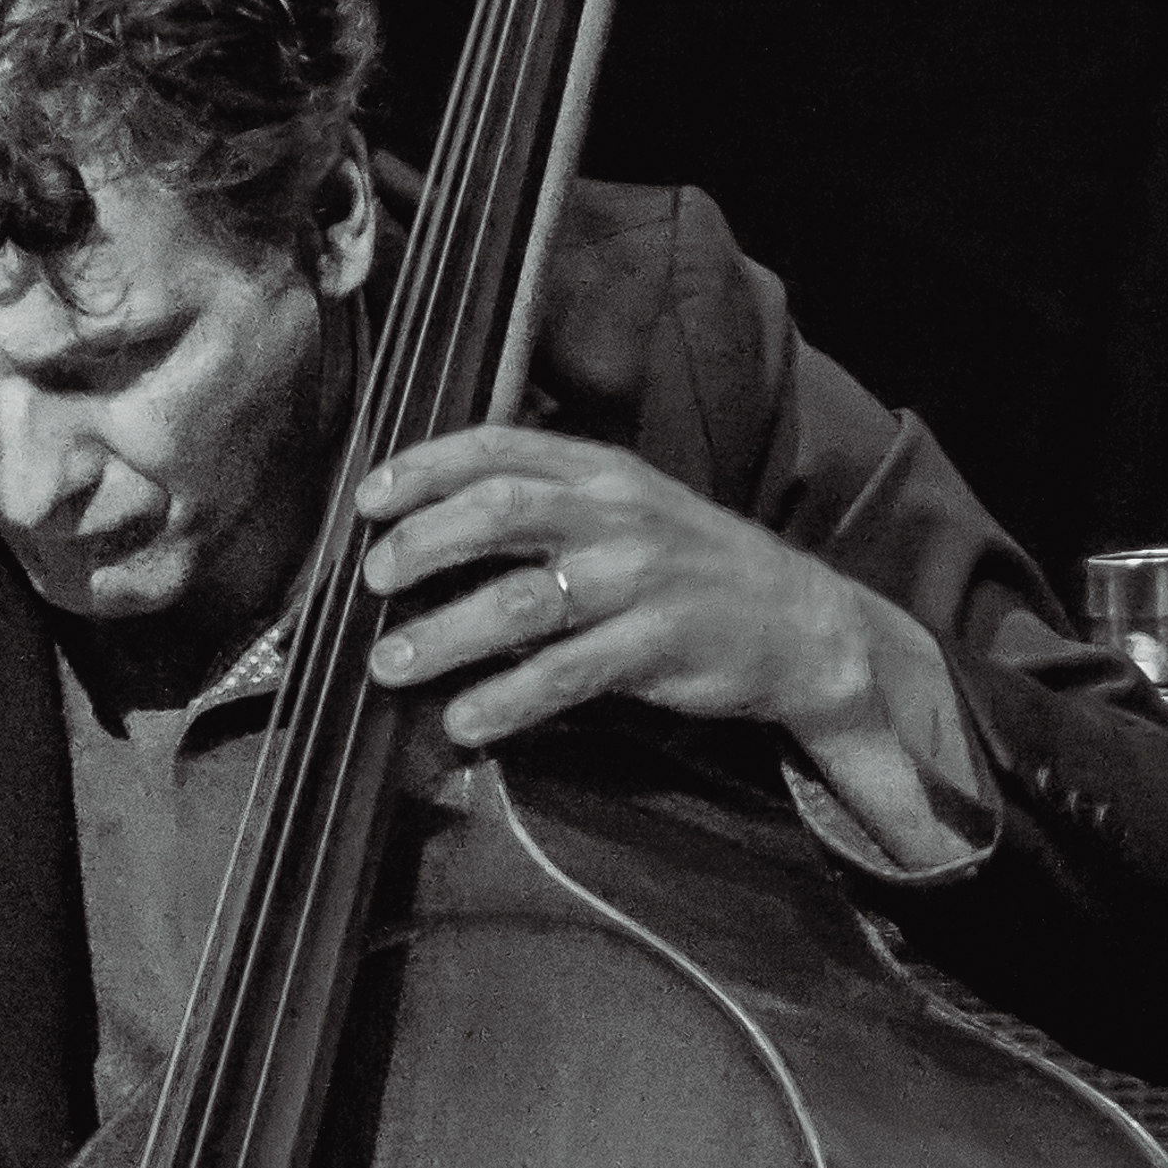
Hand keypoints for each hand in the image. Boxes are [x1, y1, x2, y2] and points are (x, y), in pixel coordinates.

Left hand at [356, 425, 900, 750]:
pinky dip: (505, 700)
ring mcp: (640, 580)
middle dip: (424, 543)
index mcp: (601, 470)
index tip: (366, 501)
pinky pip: (564, 674)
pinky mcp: (657, 647)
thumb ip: (548, 505)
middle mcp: (617, 515)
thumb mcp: (628, 510)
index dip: (424, 468)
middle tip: (373, 580)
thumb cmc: (692, 568)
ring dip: (443, 633)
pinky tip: (462, 721)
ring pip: (521, 601)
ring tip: (388, 663)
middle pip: (500, 511)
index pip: (499, 447)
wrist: (801, 623)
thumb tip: (435, 526)